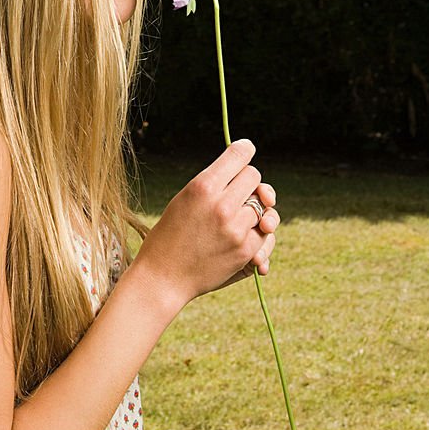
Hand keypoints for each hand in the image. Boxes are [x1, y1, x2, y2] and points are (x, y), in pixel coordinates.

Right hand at [133, 139, 279, 308]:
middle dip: (248, 184)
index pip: (239, 154)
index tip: (246, 151)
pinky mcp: (246, 251)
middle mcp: (222, 205)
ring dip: (254, 210)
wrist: (163, 278)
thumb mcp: (182, 201)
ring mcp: (237, 229)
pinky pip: (265, 233)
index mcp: (202, 187)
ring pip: (264, 206)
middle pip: (255, 177)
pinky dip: (257, 234)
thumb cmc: (168, 238)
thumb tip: (246, 176)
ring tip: (239, 219)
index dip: (245, 151)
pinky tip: (242, 238)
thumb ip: (211, 186)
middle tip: (236, 195)